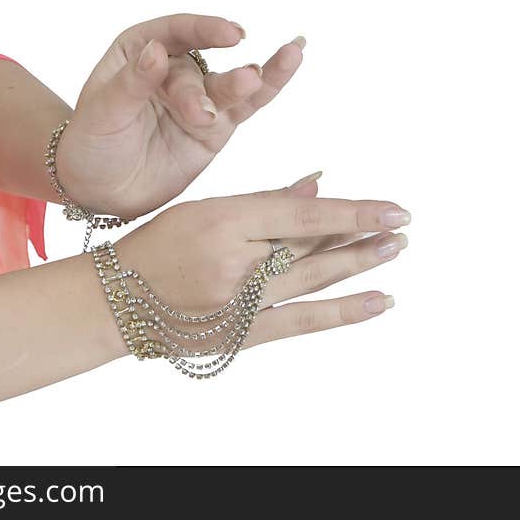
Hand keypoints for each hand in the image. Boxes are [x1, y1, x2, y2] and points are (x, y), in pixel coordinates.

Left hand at [56, 14, 304, 217]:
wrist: (99, 190)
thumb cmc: (91, 144)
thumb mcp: (103, 112)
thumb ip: (132, 83)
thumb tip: (157, 51)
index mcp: (140, 50)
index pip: (177, 32)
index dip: (205, 30)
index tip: (231, 35)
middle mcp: (173, 68)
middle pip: (201, 69)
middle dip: (202, 92)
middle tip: (200, 117)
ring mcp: (198, 98)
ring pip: (230, 85)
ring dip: (247, 82)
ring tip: (256, 79)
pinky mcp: (216, 128)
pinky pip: (245, 105)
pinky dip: (269, 86)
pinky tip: (293, 58)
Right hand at [111, 174, 410, 353]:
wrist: (117, 303)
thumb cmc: (160, 246)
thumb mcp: (205, 209)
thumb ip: (264, 201)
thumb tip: (319, 184)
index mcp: (223, 220)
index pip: (302, 214)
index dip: (352, 211)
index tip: (393, 208)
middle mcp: (234, 263)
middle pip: (313, 247)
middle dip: (363, 238)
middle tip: (402, 229)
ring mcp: (239, 303)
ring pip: (313, 279)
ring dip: (359, 266)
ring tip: (394, 250)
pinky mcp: (241, 334)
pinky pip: (302, 321)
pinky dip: (343, 312)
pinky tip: (378, 301)